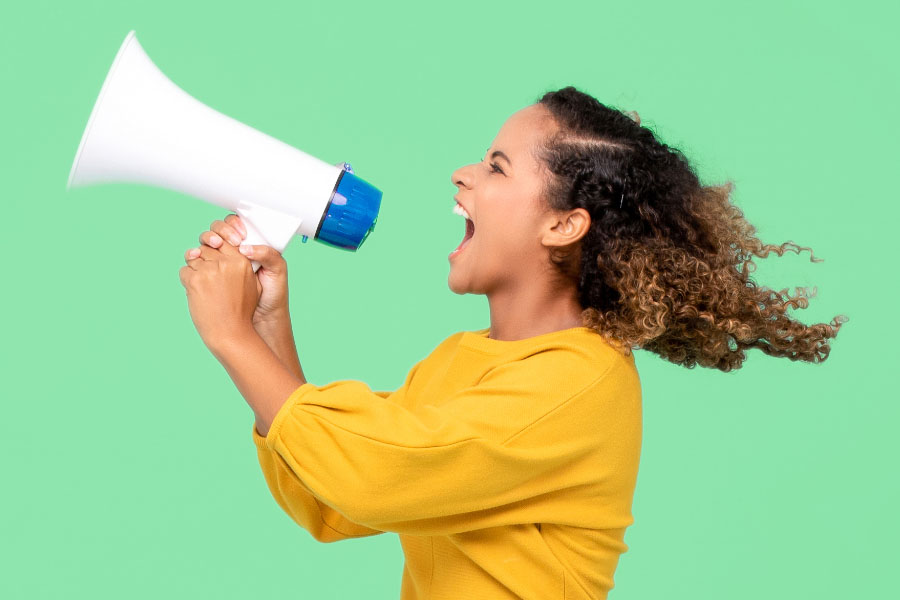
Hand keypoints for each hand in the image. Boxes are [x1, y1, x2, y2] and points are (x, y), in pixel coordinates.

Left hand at [179, 232, 258, 352]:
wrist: (231, 333)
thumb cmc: (241, 313)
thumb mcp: (251, 286)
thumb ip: (241, 266)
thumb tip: (224, 249)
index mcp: (241, 262)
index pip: (223, 241)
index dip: (216, 249)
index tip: (214, 258)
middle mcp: (226, 262)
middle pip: (206, 248)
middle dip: (204, 260)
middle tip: (208, 279)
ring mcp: (209, 270)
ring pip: (193, 258)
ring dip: (195, 271)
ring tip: (205, 289)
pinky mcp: (195, 280)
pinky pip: (184, 271)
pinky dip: (187, 281)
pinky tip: (197, 294)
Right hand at [186, 214, 289, 324]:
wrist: (263, 318)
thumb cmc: (273, 294)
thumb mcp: (278, 271)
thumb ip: (269, 255)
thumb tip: (245, 248)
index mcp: (251, 246)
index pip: (236, 225)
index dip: (234, 225)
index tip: (241, 235)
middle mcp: (234, 251)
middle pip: (219, 231)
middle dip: (220, 231)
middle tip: (230, 242)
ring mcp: (221, 262)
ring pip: (208, 243)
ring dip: (208, 240)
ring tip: (215, 247)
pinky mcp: (210, 274)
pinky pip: (199, 259)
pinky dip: (195, 255)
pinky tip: (198, 258)